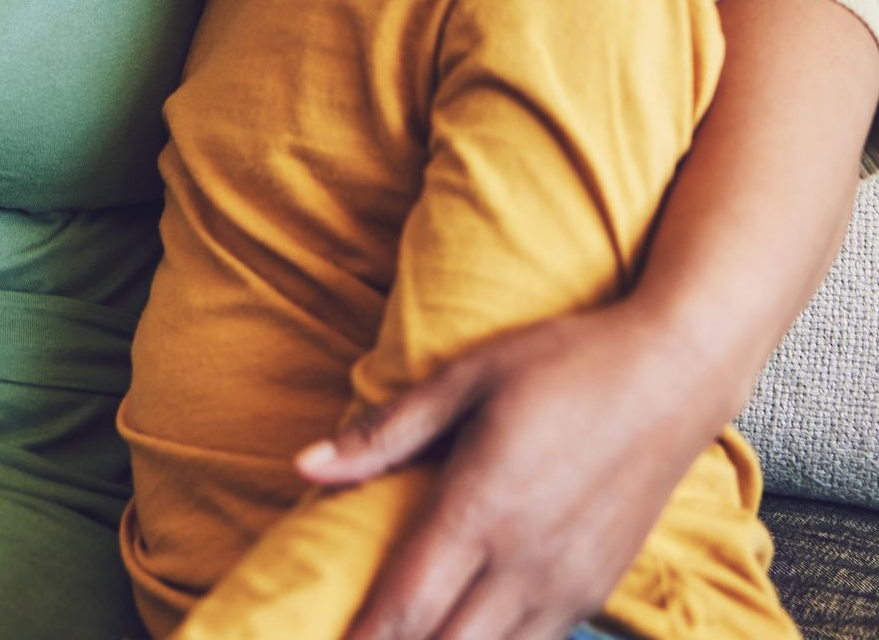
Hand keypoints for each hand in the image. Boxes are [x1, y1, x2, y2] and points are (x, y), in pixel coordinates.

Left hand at [296, 301, 713, 639]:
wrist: (672, 376)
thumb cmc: (560, 363)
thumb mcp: (465, 378)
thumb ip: (385, 432)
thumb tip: (304, 464)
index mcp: (482, 507)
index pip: (408, 602)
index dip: (364, 638)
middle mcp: (526, 560)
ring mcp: (568, 583)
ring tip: (407, 634)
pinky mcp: (597, 589)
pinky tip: (466, 630)